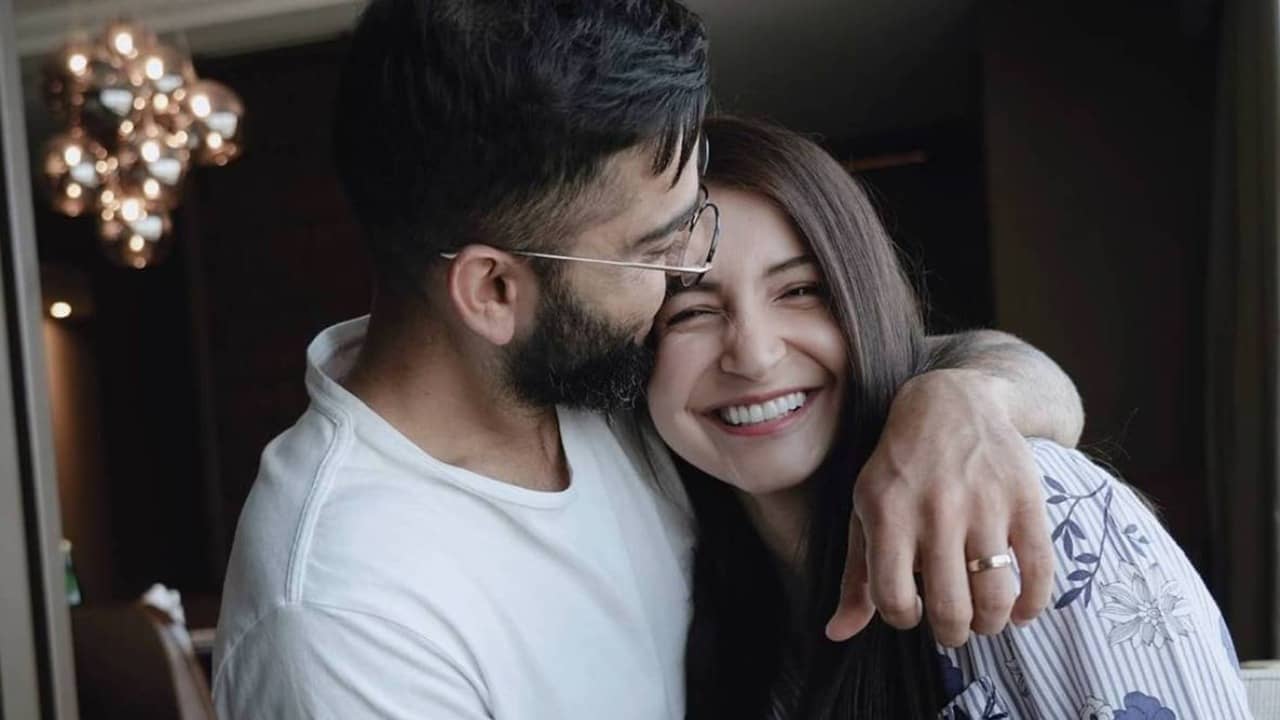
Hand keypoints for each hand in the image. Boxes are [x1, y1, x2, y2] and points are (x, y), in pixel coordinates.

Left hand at [824, 369, 1054, 646]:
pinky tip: (1020, 610)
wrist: (950, 404)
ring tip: (984, 619)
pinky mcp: (1025, 498)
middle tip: (953, 628)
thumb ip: (856, 576)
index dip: (904, 618)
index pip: (893, 598)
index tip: (913, 611)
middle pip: (950, 607)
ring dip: (991, 623)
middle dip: (952, 633)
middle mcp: (935, 510)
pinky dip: (1032, 604)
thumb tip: (837, 634)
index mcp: (887, 514)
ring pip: (995, 596)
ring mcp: (984, 503)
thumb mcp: (866, 511)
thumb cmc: (899, 469)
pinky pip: (1038, 569)